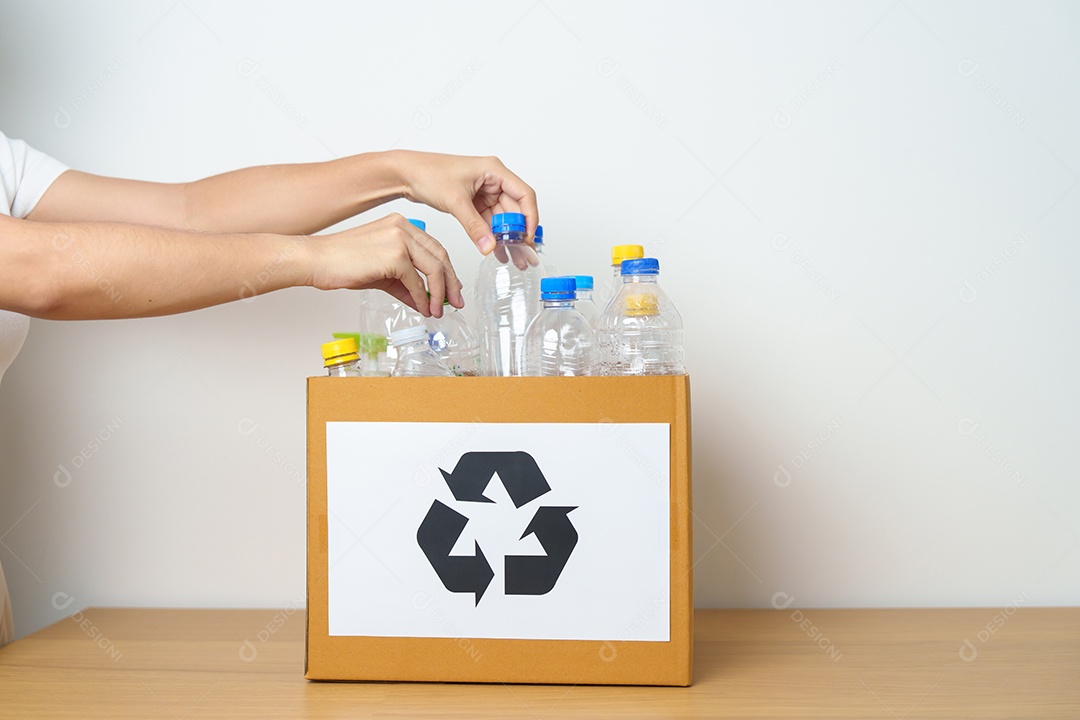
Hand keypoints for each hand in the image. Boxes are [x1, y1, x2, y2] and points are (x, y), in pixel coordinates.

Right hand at [306, 213, 462, 316]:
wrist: (317, 260)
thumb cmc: (342, 263)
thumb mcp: (382, 274)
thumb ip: (406, 284)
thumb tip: (424, 301)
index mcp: (401, 225)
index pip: (435, 248)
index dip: (447, 271)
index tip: (452, 289)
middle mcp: (403, 227)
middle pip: (440, 256)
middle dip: (450, 283)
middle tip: (454, 302)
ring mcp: (399, 239)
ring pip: (433, 268)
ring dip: (439, 293)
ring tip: (437, 310)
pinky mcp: (394, 255)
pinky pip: (416, 281)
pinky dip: (422, 298)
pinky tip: (422, 309)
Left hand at [392, 150, 539, 254]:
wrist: (406, 174)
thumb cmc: (428, 173)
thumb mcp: (455, 201)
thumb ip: (474, 227)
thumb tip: (490, 246)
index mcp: (494, 170)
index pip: (524, 194)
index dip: (530, 217)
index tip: (528, 237)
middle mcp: (492, 180)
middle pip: (515, 209)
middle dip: (519, 233)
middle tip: (524, 254)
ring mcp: (484, 191)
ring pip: (502, 219)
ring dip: (507, 238)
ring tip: (514, 258)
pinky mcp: (474, 202)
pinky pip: (489, 222)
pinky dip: (492, 236)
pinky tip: (496, 251)